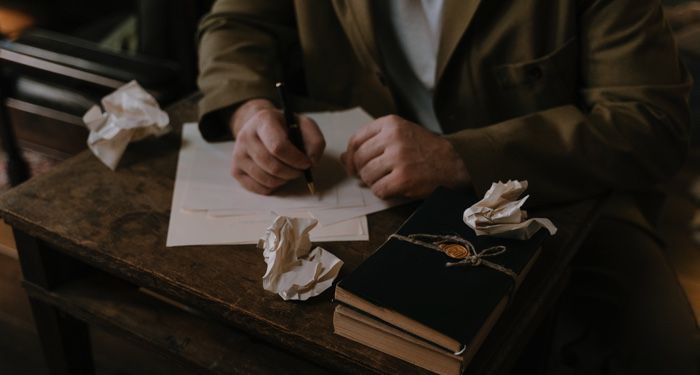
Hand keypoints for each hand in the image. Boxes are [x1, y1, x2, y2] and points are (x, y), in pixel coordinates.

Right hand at [229, 99, 325, 193]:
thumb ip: (315, 141)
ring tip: (289, 171)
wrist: (260, 128)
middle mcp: (246, 136)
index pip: (278, 146)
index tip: (306, 163)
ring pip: (266, 179)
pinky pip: (258, 188)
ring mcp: (238, 154)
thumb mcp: (304, 126)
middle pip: (273, 166)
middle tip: (300, 170)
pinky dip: (273, 187)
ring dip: (284, 180)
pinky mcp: (235, 170)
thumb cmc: (286, 128)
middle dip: (292, 172)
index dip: (296, 159)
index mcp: (263, 120)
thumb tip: (312, 162)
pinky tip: (276, 176)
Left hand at [341, 115, 469, 198]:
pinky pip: (379, 190)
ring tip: (388, 180)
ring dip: (374, 183)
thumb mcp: (399, 136)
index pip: (356, 140)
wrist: (454, 162)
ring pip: (367, 176)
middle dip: (362, 172)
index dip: (351, 157)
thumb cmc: (424, 149)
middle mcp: (393, 138)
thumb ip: (371, 143)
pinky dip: (383, 193)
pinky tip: (394, 188)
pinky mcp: (404, 178)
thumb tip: (344, 158)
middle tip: (374, 176)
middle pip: (360, 160)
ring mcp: (399, 158)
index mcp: (390, 124)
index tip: (354, 166)